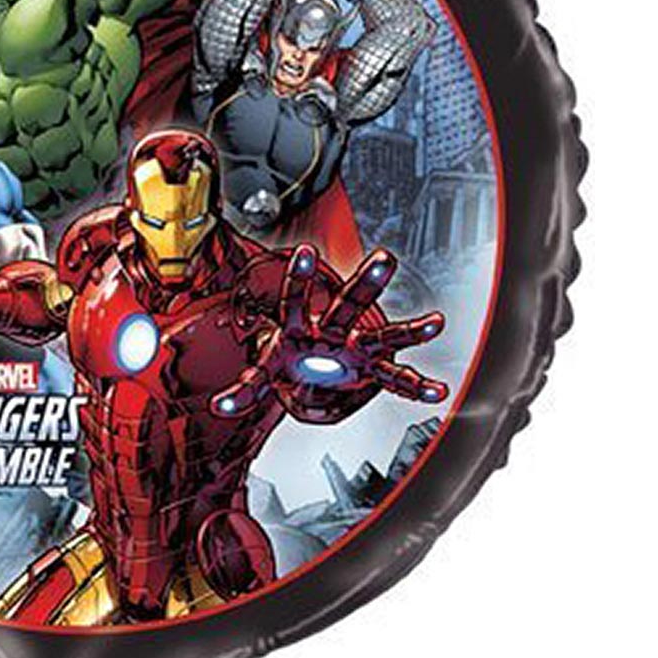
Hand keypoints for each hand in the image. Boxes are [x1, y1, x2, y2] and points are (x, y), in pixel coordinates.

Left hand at [211, 245, 446, 420]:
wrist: (306, 369)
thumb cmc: (287, 359)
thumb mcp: (264, 372)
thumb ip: (245, 389)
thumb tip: (219, 405)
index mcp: (301, 328)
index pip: (297, 300)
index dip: (299, 278)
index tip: (305, 251)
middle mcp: (333, 331)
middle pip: (349, 304)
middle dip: (366, 283)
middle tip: (385, 258)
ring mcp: (355, 348)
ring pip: (383, 335)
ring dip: (408, 330)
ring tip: (436, 323)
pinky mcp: (369, 368)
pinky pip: (396, 379)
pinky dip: (416, 386)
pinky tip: (438, 391)